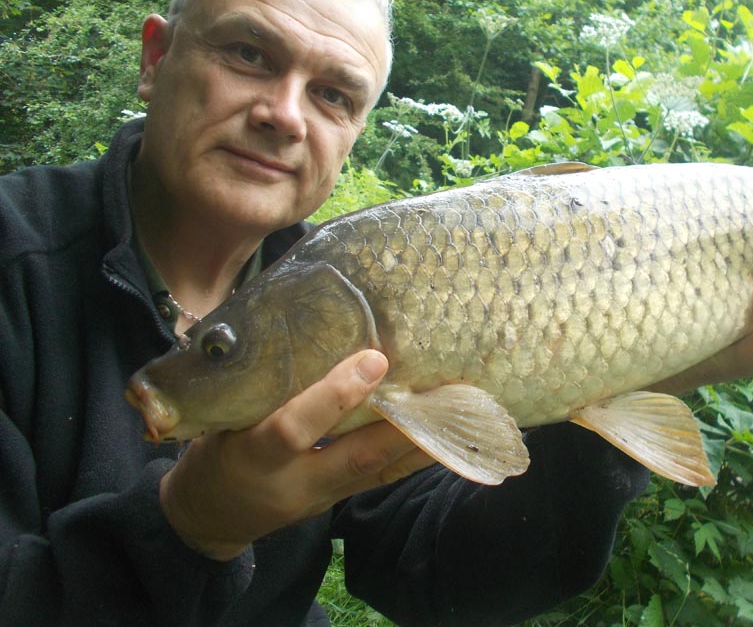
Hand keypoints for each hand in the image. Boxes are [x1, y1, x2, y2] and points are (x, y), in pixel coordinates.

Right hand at [159, 349, 434, 560]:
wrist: (207, 517)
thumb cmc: (213, 450)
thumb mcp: (222, 418)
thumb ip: (259, 383)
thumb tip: (303, 321)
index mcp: (252, 455)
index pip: (293, 428)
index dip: (334, 396)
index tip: (374, 359)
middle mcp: (292, 483)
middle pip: (355, 457)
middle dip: (401, 423)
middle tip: (444, 388)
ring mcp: (319, 498)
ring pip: (378, 472)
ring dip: (421, 441)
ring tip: (460, 408)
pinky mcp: (337, 502)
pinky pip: (380, 480)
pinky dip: (413, 457)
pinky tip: (444, 435)